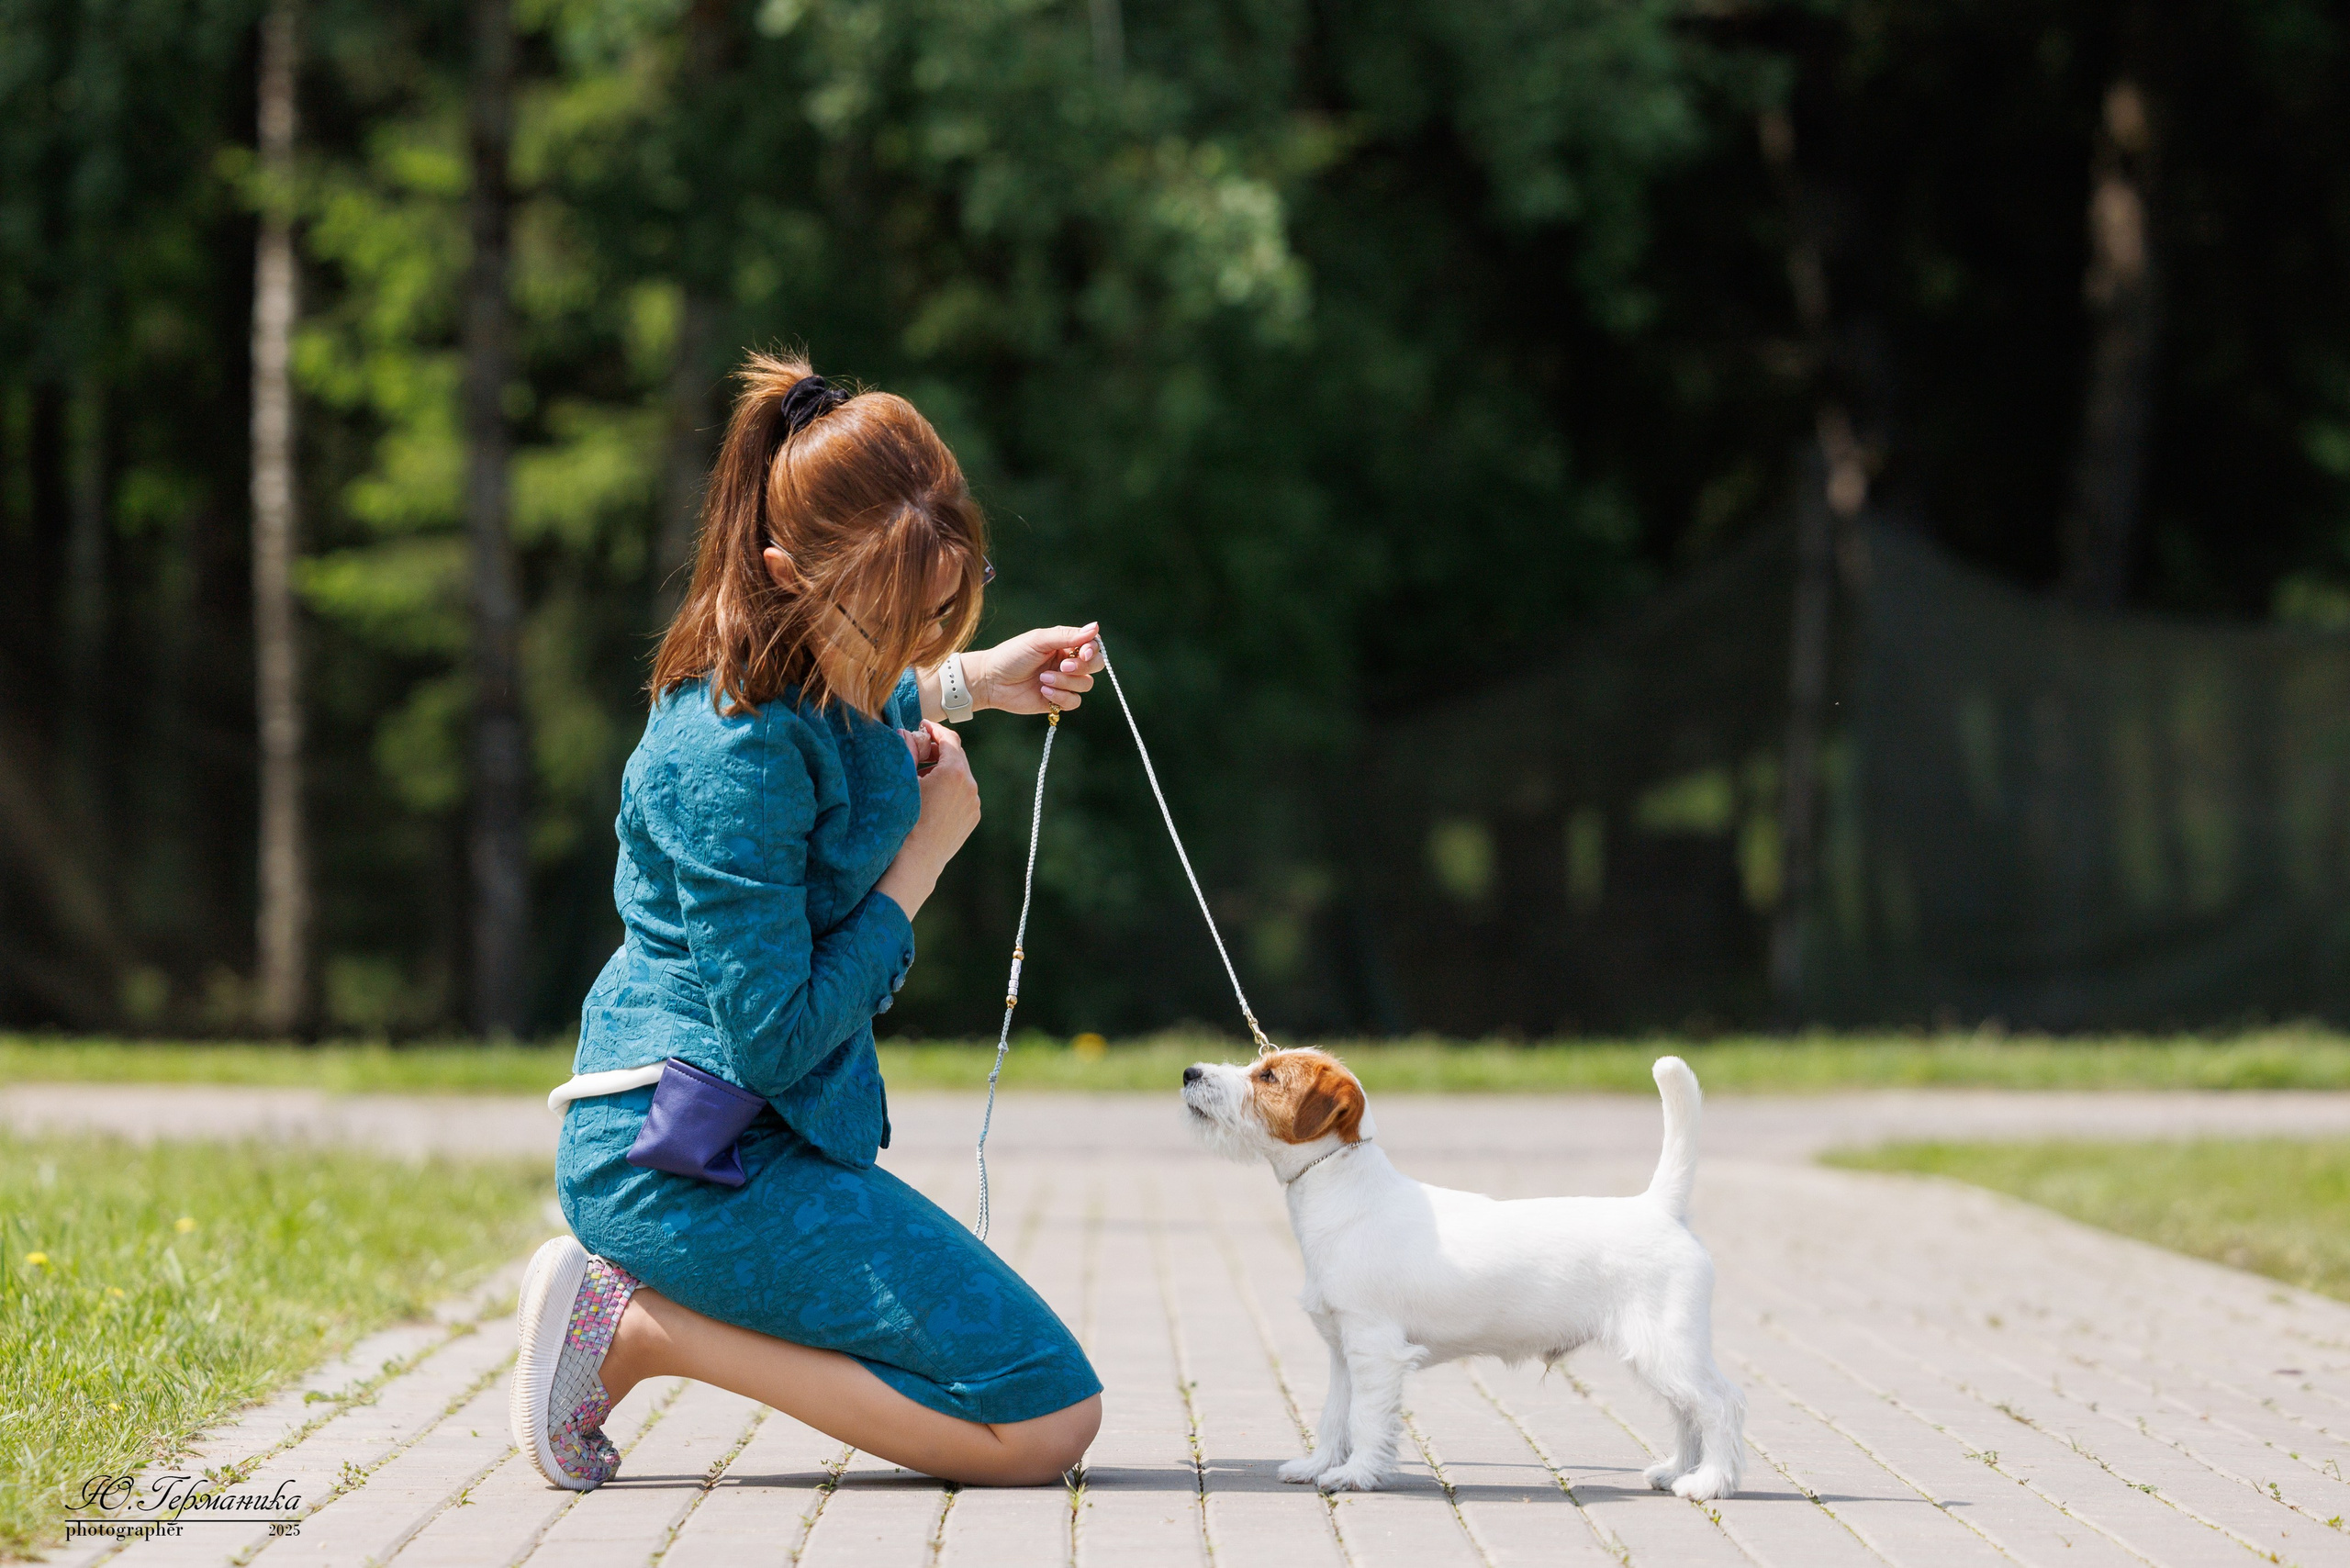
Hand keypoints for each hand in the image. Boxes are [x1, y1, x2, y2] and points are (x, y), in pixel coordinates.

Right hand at [876, 723, 978, 919]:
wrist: (916, 861)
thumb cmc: (904, 820)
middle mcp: (970, 785)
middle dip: (939, 749)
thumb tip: (906, 732)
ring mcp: (974, 803)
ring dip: (945, 769)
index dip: (934, 729)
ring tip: (922, 774)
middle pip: (957, 756)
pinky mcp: (973, 817)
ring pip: (961, 776)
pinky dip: (951, 788)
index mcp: (954, 772)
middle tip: (919, 748)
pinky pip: (963, 794)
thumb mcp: (903, 781)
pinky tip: (932, 795)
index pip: (949, 739)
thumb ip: (908, 751)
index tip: (922, 726)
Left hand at [973, 623, 1103, 714]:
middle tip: (1062, 667)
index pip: (1093, 645)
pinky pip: (1074, 702)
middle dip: (1082, 667)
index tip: (1084, 653)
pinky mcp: (1057, 701)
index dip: (1093, 650)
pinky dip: (1062, 697)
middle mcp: (1067, 662)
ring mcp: (1063, 683)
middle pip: (1095, 665)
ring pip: (1085, 684)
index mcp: (1064, 645)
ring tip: (1043, 680)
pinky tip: (1043, 692)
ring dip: (1066, 683)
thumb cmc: (1011, 655)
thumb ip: (1066, 635)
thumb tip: (1096, 627)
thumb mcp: (1038, 640)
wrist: (991, 681)